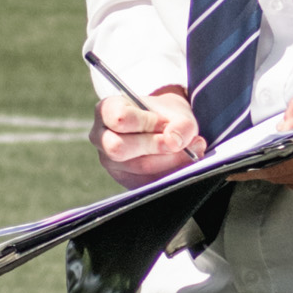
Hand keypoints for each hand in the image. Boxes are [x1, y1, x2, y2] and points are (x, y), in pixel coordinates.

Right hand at [91, 86, 205, 189]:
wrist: (165, 128)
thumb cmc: (165, 116)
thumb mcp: (176, 113)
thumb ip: (180, 124)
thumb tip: (174, 142)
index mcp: (106, 110)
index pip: (119, 118)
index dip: (147, 122)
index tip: (165, 122)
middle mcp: (100, 137)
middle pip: (120, 147)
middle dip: (155, 146)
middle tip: (179, 143)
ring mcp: (109, 161)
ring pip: (138, 167)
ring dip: (170, 161)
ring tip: (192, 150)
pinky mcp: (124, 180)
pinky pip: (147, 182)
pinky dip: (171, 173)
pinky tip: (184, 163)